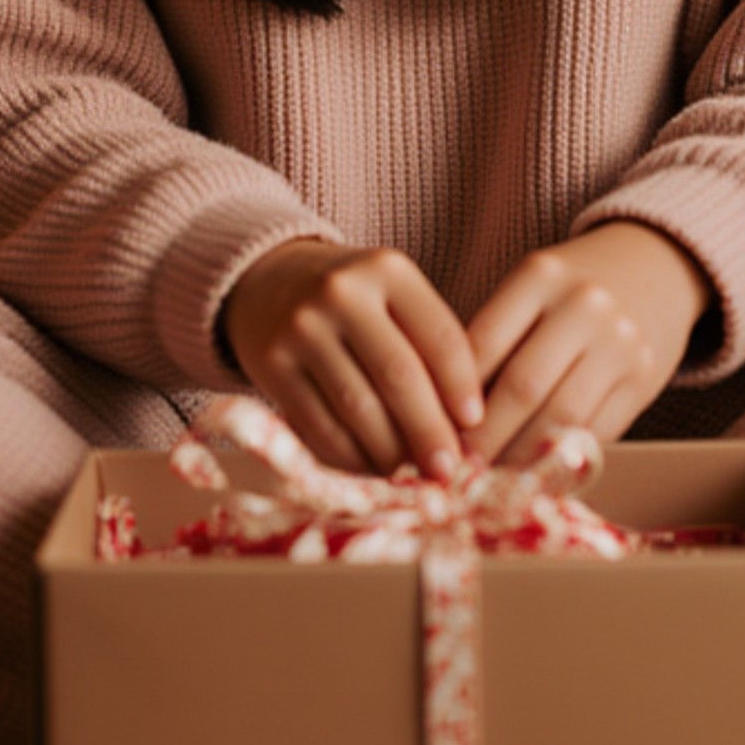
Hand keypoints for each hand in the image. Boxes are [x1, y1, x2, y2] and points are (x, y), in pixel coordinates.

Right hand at [222, 237, 484, 478]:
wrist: (268, 283)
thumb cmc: (354, 302)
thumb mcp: (395, 299)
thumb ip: (429, 348)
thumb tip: (462, 430)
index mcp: (388, 270)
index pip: (440, 336)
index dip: (463, 387)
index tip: (476, 426)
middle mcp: (342, 293)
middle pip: (398, 375)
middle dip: (428, 431)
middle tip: (448, 470)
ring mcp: (301, 328)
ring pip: (358, 407)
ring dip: (390, 451)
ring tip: (408, 474)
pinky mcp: (270, 364)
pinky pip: (319, 425)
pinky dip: (349, 457)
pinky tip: (369, 467)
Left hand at [465, 222, 712, 464]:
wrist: (652, 270)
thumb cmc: (567, 293)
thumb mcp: (529, 293)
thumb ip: (492, 343)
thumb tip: (444, 421)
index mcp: (541, 274)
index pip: (483, 344)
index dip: (454, 397)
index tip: (433, 433)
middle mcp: (585, 303)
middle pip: (522, 386)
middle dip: (485, 437)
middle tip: (456, 470)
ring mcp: (621, 341)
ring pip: (560, 416)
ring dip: (521, 457)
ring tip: (491, 480)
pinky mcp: (645, 378)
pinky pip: (595, 430)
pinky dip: (560, 457)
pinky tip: (535, 471)